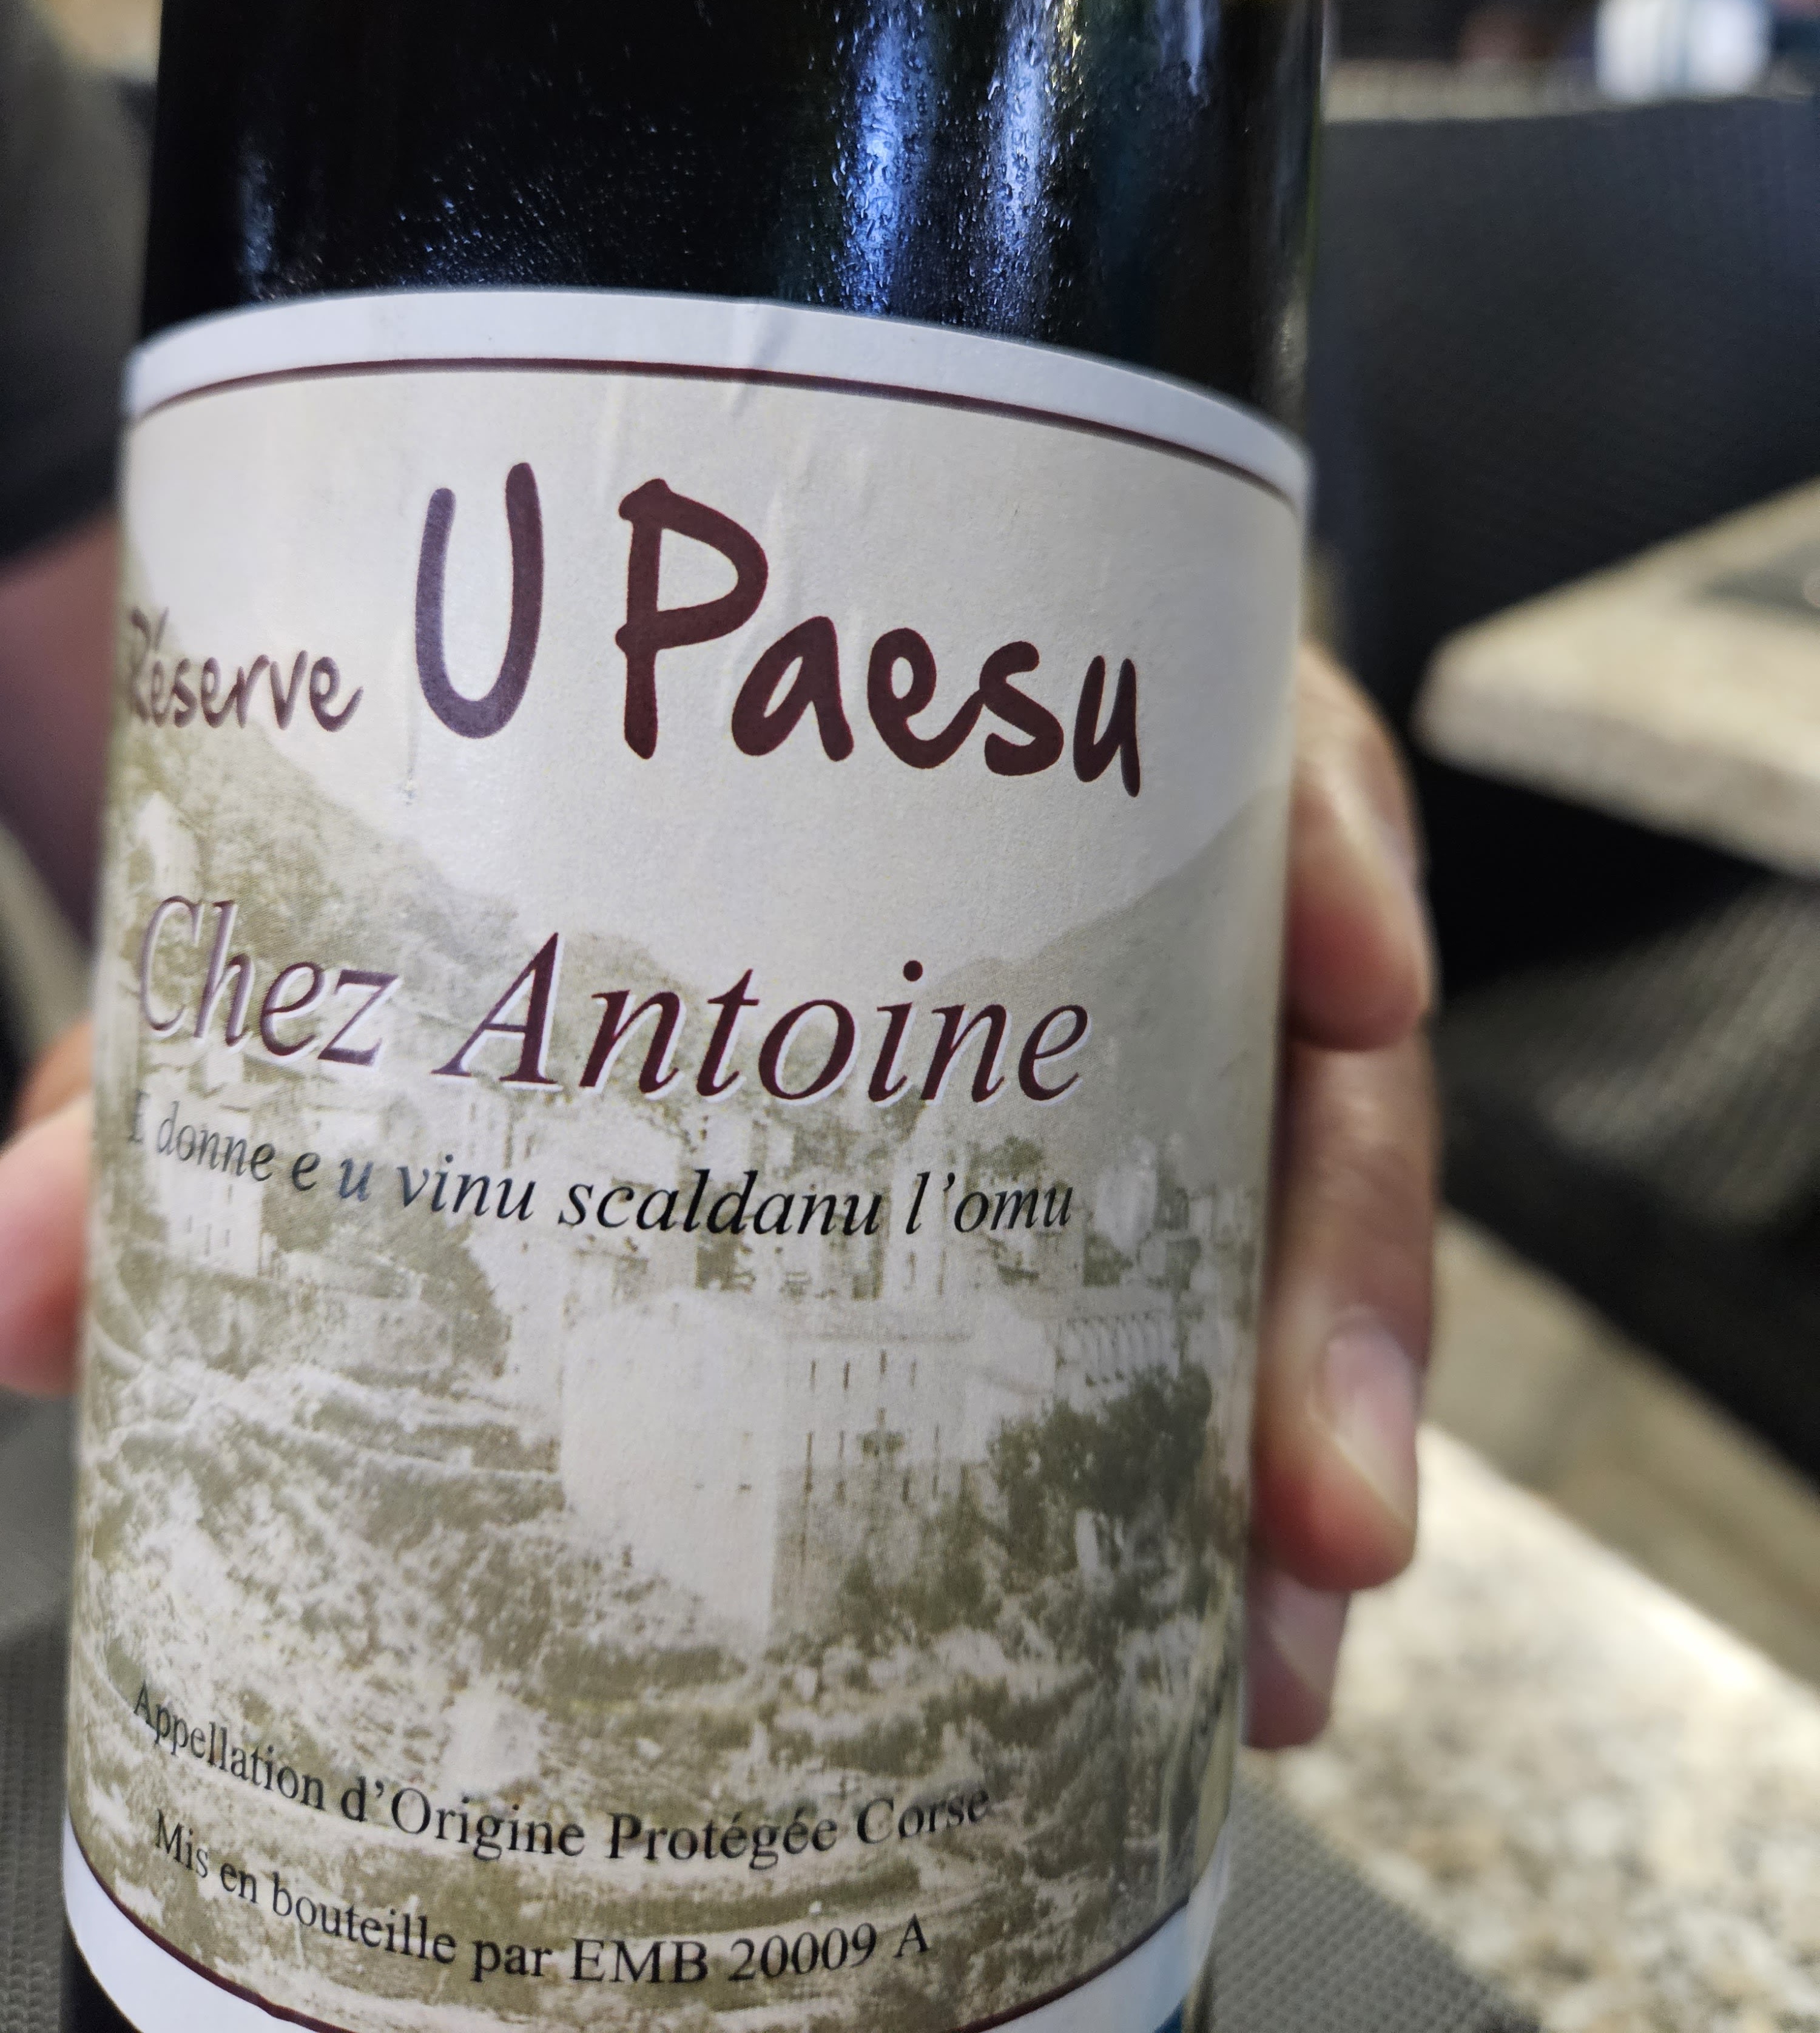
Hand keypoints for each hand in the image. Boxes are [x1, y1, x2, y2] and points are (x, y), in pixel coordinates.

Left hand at [0, 646, 1435, 1745]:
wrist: (537, 792)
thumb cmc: (507, 843)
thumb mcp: (382, 909)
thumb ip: (210, 1056)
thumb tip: (14, 1285)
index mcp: (1012, 735)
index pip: (1227, 736)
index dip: (1314, 842)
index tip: (1344, 965)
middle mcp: (1113, 887)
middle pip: (1300, 1046)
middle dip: (1334, 1273)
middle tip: (1305, 1494)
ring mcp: (1130, 1044)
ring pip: (1290, 1211)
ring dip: (1301, 1427)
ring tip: (1269, 1636)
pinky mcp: (1094, 1183)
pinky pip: (1209, 1313)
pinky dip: (1205, 1480)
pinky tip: (1192, 1640)